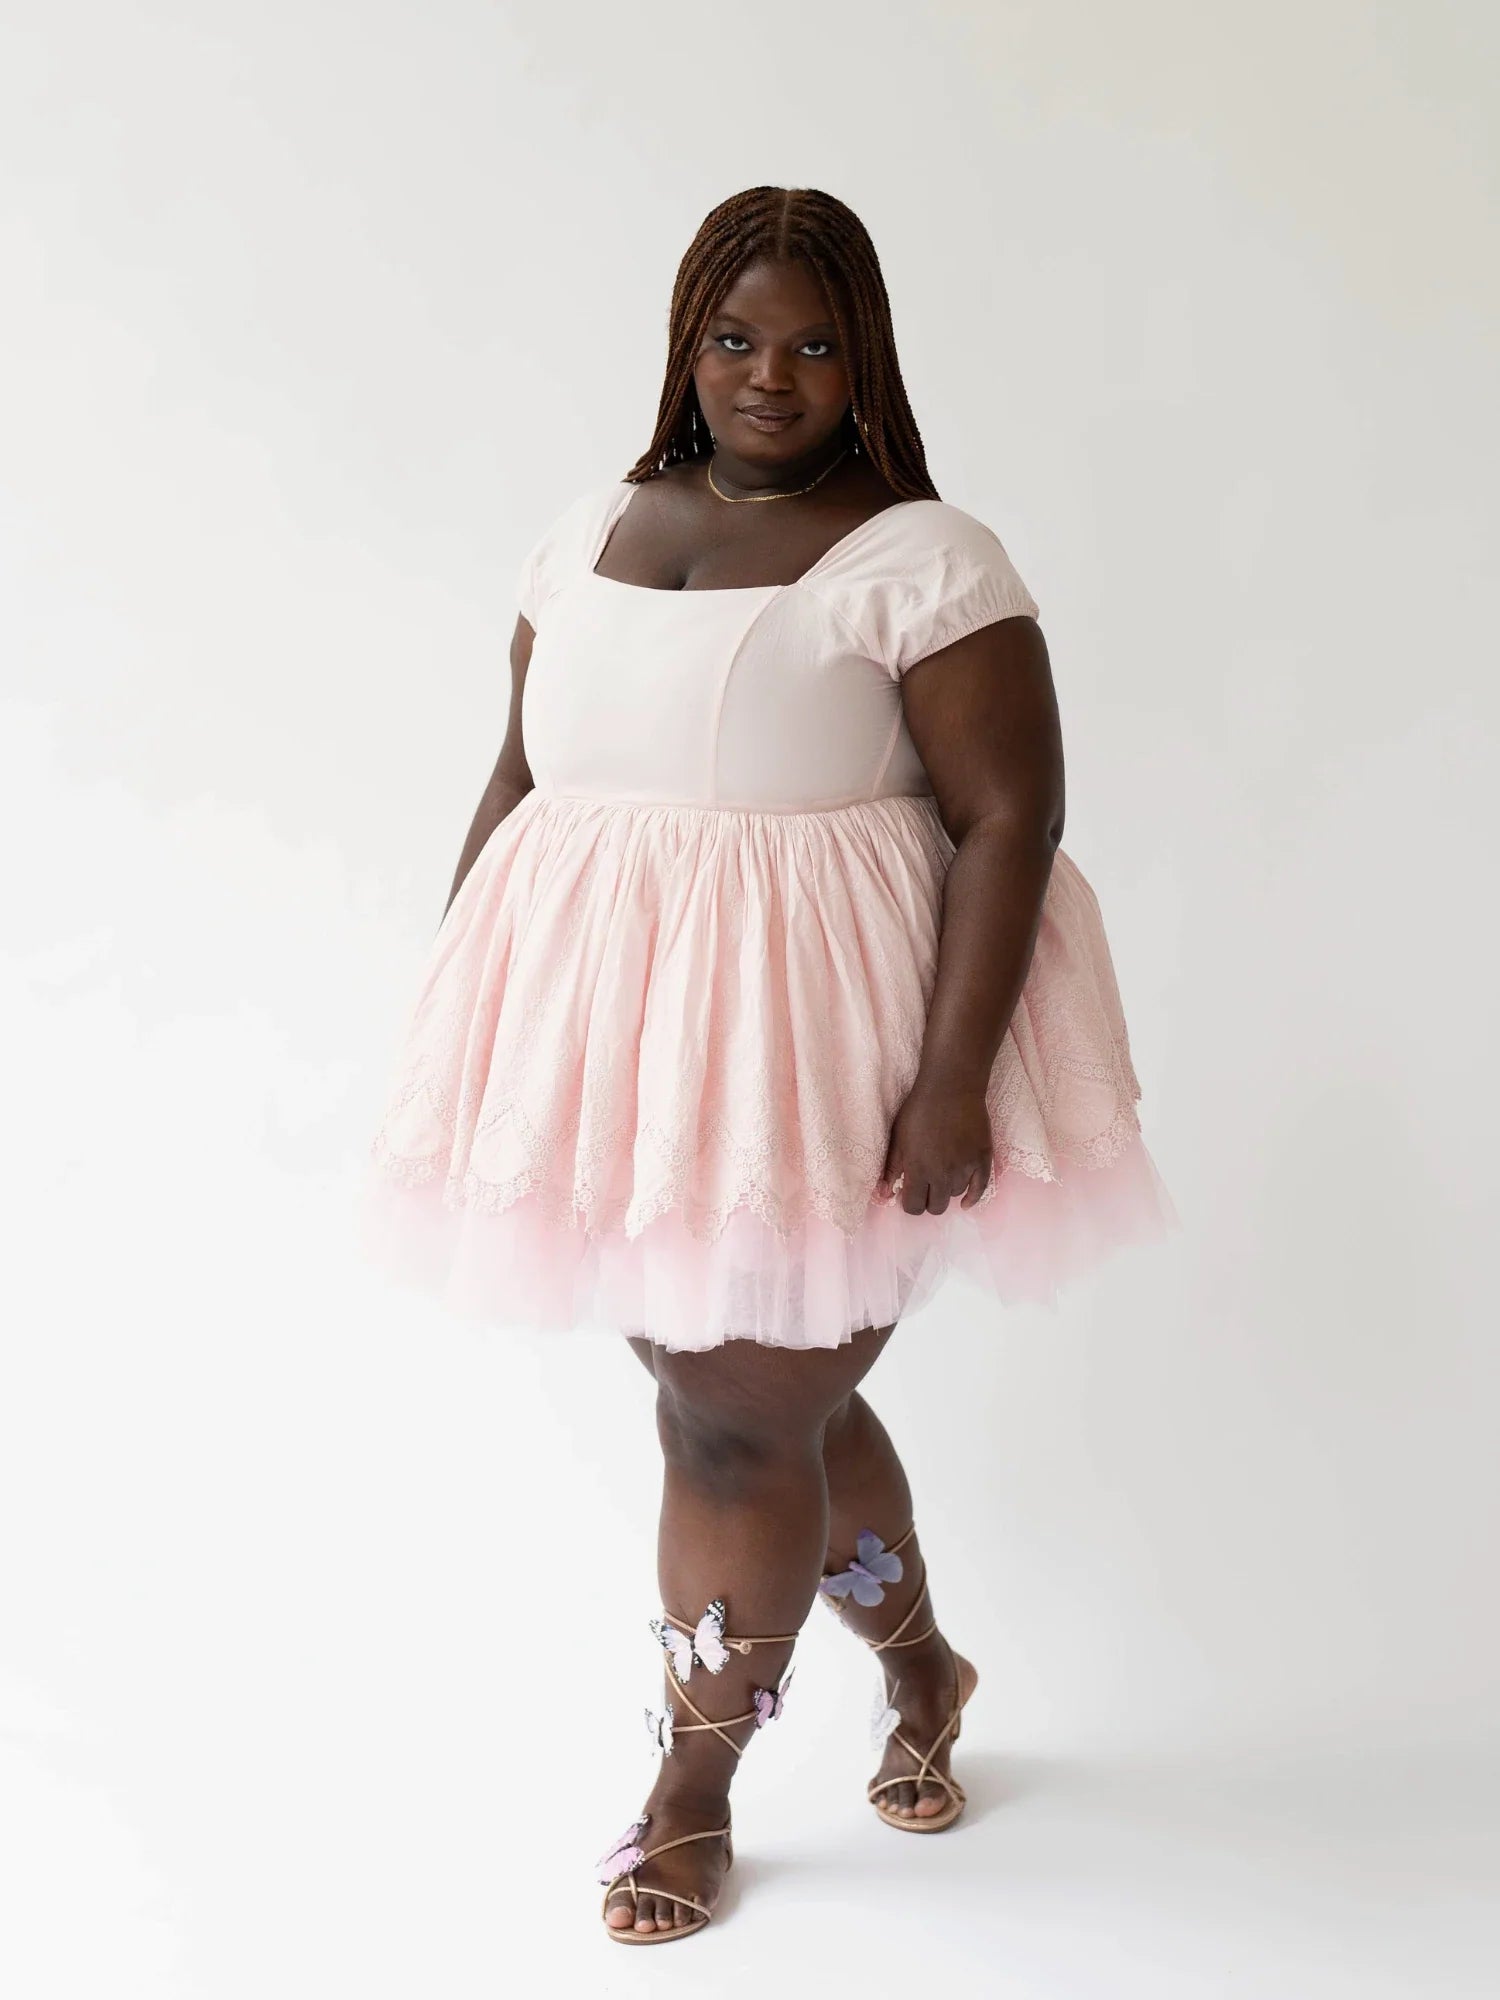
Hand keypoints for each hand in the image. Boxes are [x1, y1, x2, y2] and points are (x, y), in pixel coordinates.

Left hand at [876, 1081, 993, 1214]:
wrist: (951, 1088)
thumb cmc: (919, 1110)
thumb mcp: (897, 1138)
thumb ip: (891, 1168)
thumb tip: (884, 1194)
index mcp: (918, 1170)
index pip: (914, 1207)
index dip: (910, 1203)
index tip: (910, 1193)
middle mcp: (942, 1175)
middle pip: (936, 1207)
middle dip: (928, 1200)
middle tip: (926, 1186)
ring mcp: (965, 1168)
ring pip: (954, 1195)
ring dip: (947, 1189)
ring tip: (942, 1172)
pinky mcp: (982, 1159)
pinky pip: (980, 1189)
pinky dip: (972, 1198)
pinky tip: (966, 1202)